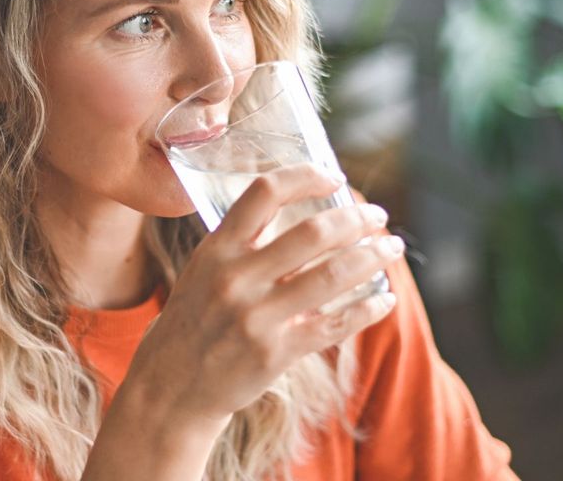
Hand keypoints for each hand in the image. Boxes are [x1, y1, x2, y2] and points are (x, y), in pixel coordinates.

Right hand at [122, 163, 403, 431]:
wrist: (171, 385)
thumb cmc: (196, 320)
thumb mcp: (204, 270)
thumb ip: (244, 243)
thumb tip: (304, 216)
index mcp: (217, 249)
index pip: (265, 193)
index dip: (305, 176)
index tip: (335, 176)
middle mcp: (235, 278)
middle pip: (312, 233)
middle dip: (356, 218)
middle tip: (378, 215)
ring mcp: (255, 317)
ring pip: (332, 276)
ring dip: (372, 257)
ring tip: (391, 248)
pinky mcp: (274, 353)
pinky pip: (334, 325)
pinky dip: (367, 309)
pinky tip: (385, 299)